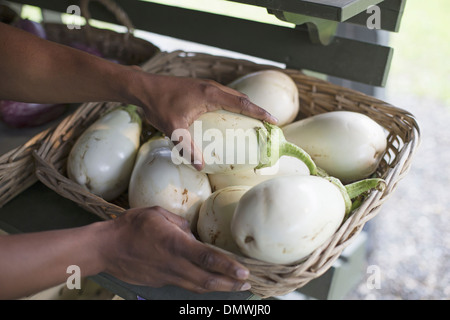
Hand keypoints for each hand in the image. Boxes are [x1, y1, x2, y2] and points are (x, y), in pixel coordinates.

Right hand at [103, 206, 250, 293]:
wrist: (106, 248)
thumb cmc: (131, 226)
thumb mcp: (158, 213)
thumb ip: (180, 223)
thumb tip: (191, 233)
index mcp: (175, 244)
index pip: (207, 258)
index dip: (228, 267)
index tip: (244, 272)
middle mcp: (174, 264)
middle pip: (207, 279)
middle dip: (230, 283)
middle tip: (248, 283)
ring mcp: (167, 276)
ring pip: (198, 287)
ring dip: (219, 288)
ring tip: (235, 286)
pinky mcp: (160, 282)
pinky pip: (185, 285)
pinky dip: (201, 285)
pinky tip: (208, 282)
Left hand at [127, 72, 277, 169]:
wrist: (143, 87)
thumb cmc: (158, 105)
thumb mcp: (173, 129)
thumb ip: (187, 147)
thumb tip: (201, 167)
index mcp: (210, 95)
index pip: (242, 103)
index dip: (259, 112)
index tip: (273, 120)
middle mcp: (211, 88)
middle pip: (240, 98)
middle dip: (254, 110)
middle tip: (263, 125)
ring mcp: (205, 87)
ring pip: (231, 96)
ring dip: (243, 107)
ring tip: (249, 122)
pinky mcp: (199, 88)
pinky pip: (222, 96)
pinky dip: (231, 105)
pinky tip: (225, 117)